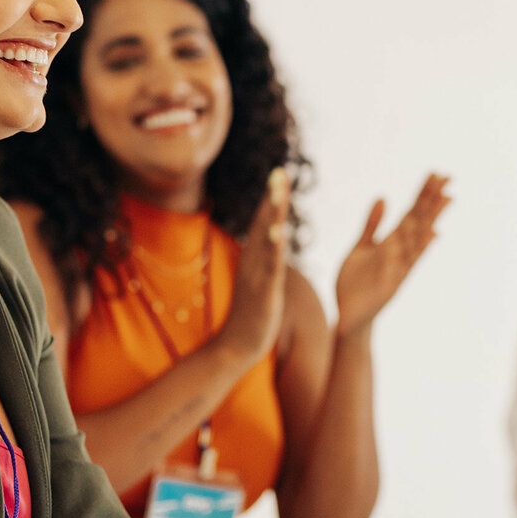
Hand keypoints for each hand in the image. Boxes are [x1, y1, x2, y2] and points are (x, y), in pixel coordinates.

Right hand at [218, 167, 289, 364]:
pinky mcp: (264, 294)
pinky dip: (274, 250)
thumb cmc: (251, 314)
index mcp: (253, 259)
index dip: (272, 198)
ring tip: (280, 192)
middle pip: (263, 224)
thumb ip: (264, 261)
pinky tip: (279, 232)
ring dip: (273, 215)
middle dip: (273, 197)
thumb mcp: (259, 281)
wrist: (236, 347)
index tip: (280, 173)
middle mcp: (252, 262)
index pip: (263, 222)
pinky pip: (270, 269)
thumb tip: (269, 243)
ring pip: (266, 240)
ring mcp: (256, 277)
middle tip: (280, 171)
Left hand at [334, 173, 449, 338]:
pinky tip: (431, 234)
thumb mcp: (361, 248)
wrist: (348, 316)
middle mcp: (400, 254)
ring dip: (431, 218)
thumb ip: (372, 224)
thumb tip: (383, 196)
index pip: (411, 214)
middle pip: (418, 222)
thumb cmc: (355, 284)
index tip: (436, 174)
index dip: (423, 194)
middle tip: (447, 177)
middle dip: (431, 200)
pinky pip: (407, 263)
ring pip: (417, 238)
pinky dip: (419, 248)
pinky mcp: (392, 283)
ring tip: (445, 198)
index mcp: (392, 244)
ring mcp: (399, 268)